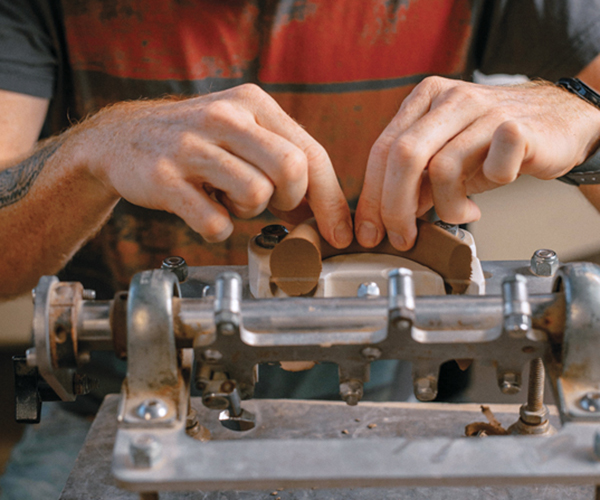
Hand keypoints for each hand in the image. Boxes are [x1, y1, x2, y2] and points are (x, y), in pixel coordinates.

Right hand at [79, 84, 352, 246]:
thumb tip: (327, 213)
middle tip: (268, 201)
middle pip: (292, 169)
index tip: (339, 234)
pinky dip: (217, 227)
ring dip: (248, 210)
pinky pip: (216, 223)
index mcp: (253, 104)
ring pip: (256, 195)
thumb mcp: (243, 133)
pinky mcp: (165, 179)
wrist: (121, 139)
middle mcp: (225, 117)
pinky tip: (203, 208)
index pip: (311, 152)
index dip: (331, 200)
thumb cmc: (197, 142)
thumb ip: (283, 162)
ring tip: (225, 195)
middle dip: (289, 199)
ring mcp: (192, 146)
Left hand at [355, 76, 599, 249]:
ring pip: (442, 168)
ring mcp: (485, 109)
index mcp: (425, 99)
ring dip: (447, 206)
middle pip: (403, 156)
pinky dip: (488, 187)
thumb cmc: (495, 143)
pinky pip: (491, 170)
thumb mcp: (447, 156)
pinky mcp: (519, 126)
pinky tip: (495, 183)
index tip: (370, 232)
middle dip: (394, 208)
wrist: (560, 119)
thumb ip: (415, 179)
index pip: (382, 150)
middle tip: (402, 237)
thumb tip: (385, 217)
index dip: (371, 197)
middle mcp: (451, 99)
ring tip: (463, 212)